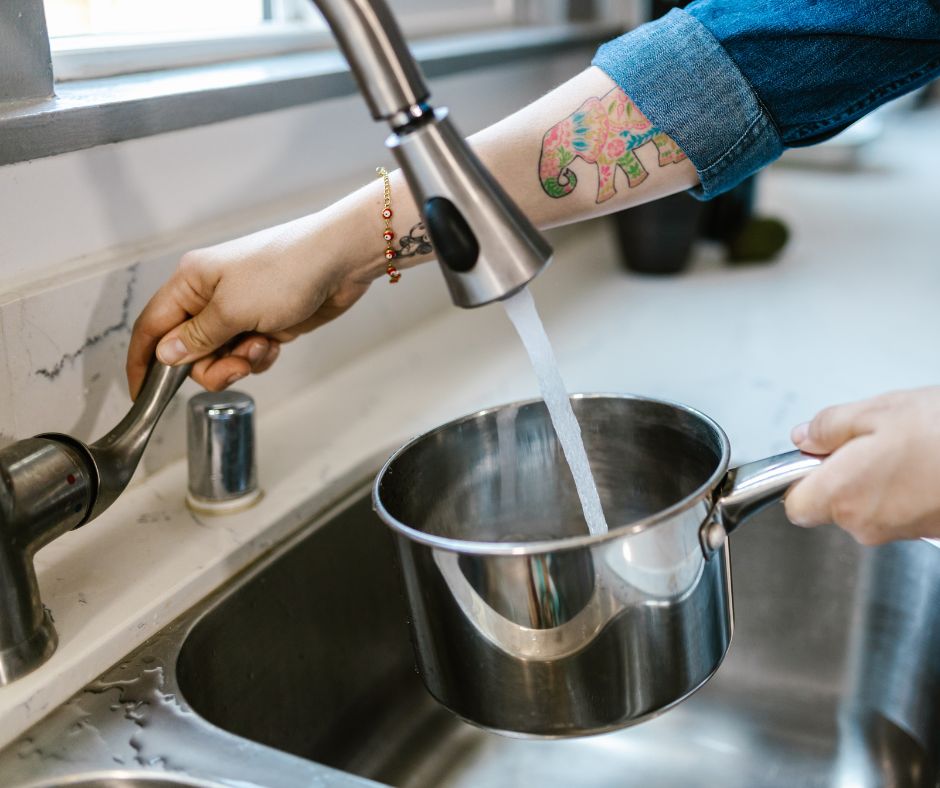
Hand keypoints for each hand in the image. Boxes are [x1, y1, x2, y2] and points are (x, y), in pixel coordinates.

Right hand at [127, 208, 383, 397]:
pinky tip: (276, 343)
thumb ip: (197, 337)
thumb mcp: (233, 310)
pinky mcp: (264, 321)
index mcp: (190, 282)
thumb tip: (165, 355)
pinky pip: (247, 353)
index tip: (143, 395)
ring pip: (220, 356)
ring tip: (262, 346)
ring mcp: (239, 309)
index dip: (144, 362)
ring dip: (239, 361)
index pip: (151, 327)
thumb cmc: (286, 271)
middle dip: (210, 366)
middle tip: (236, 365)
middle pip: (188, 350)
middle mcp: (210, 295)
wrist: (340, 262)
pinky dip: (259, 356)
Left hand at [785, 387, 939, 544]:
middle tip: (867, 441)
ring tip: (905, 448)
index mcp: (843, 493)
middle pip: (832, 506)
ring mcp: (899, 532)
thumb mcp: (876, 411)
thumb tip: (804, 437)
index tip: (813, 458)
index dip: (799, 480)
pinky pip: (899, 511)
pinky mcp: (927, 532)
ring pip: (867, 509)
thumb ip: (828, 427)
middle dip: (841, 475)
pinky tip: (925, 463)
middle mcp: (867, 523)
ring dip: (876, 481)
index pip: (795, 506)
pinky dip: (904, 490)